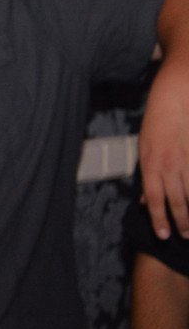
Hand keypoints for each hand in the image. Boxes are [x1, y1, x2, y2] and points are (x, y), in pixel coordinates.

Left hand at [139, 57, 188, 238]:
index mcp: (150, 161)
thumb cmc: (158, 120)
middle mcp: (169, 162)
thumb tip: (145, 201)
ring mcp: (188, 158)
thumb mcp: (144, 147)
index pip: (154, 197)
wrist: (176, 93)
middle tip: (185, 236)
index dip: (158, 218)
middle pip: (177, 200)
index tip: (162, 234)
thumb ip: (147, 175)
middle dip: (181, 221)